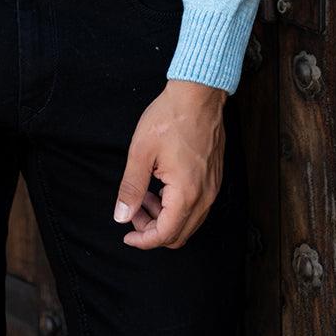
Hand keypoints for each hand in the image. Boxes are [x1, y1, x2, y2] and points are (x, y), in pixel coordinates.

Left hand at [112, 78, 227, 249]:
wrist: (198, 94)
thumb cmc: (170, 118)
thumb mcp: (141, 152)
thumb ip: (131, 187)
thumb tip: (122, 215)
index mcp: (186, 193)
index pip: (165, 234)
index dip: (143, 240)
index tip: (127, 234)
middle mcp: (205, 196)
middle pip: (179, 234)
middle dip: (152, 229)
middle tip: (133, 210)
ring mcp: (212, 187)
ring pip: (189, 221)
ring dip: (164, 217)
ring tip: (144, 193)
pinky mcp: (214, 178)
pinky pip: (197, 206)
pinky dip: (177, 205)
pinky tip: (160, 184)